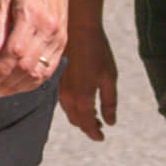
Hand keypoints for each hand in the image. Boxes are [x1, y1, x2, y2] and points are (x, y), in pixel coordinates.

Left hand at [0, 0, 68, 98]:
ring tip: (4, 91)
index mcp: (31, 17)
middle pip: (27, 67)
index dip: (1, 73)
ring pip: (40, 72)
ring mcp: (58, 37)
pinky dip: (35, 81)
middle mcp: (48, 30)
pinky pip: (51, 69)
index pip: (15, 54)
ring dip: (21, 87)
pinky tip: (22, 85)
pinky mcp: (63, 41)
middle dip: (7, 85)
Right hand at [56, 22, 117, 141]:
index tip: (102, 137)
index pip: (87, 124)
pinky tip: (81, 101)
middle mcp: (68, 96)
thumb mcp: (110, 76)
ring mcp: (60, 88)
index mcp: (83, 96)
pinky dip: (72, 107)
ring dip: (80, 117)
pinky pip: (63, 102)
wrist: (78, 28)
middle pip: (77, 121)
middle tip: (99, 127)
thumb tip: (110, 122)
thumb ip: (109, 102)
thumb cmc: (97, 50)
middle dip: (88, 127)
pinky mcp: (56, 81)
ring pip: (69, 112)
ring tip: (93, 117)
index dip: (95, 133)